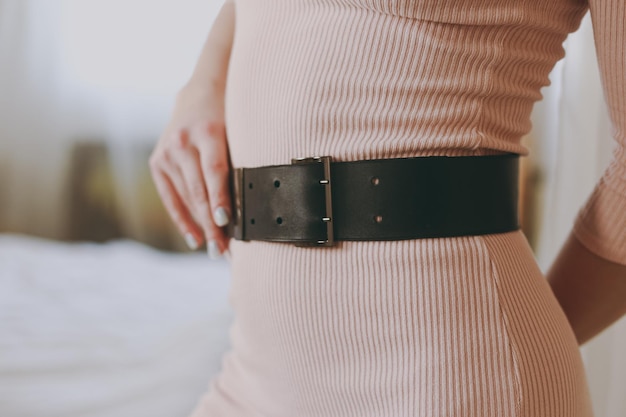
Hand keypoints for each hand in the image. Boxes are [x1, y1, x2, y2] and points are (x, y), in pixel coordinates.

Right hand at [149, 81, 230, 258]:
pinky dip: (183, 219)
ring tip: (216, 250)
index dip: (219, 197)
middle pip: (199, 190)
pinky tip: (195, 239)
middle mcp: (182, 141)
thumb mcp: (237, 132)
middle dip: (212, 223)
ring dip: (201, 226)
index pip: (214, 170)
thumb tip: (249, 209)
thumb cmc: (229, 119)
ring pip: (185, 197)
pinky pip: (171, 198)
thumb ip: (238, 163)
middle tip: (224, 250)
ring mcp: (166, 152)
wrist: (199, 95)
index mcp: (208, 131)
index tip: (225, 222)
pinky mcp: (156, 162)